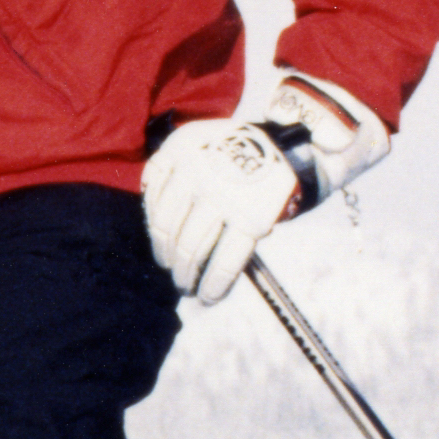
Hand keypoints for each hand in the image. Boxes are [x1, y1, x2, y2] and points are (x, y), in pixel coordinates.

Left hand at [142, 90, 357, 301]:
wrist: (284, 145)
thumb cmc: (232, 149)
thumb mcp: (191, 142)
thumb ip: (165, 172)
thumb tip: (154, 225)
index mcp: (180, 154)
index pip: (156, 205)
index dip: (157, 237)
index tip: (162, 254)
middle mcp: (198, 175)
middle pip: (172, 231)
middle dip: (171, 261)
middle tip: (175, 275)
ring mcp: (224, 199)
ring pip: (194, 248)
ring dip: (187, 276)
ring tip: (188, 288)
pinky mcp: (251, 219)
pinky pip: (226, 260)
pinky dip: (215, 283)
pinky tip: (210, 296)